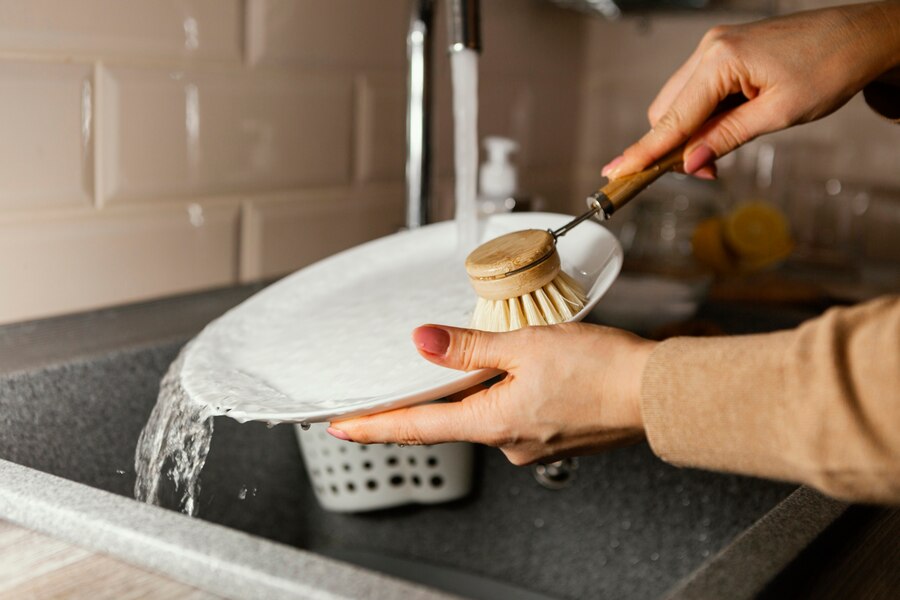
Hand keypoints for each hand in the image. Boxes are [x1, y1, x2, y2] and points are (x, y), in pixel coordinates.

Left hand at [328, 323, 655, 465]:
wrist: (655, 393)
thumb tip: (423, 341)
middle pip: (451, 418)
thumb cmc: (601, 370)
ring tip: (485, 358)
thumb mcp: (526, 345)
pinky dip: (502, 393)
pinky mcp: (551, 434)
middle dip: (430, 397)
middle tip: (405, 378)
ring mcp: (530, 442)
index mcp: (493, 423)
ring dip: (475, 389)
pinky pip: (511, 413)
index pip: (417, 427)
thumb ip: (470, 346)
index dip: (375, 426)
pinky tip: (517, 371)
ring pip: (485, 412)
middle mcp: (508, 442)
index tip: (342, 426)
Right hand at [602, 1, 899, 179]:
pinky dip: (703, 117)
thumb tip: (691, 164)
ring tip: (721, 151)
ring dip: (691, 133)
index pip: (672, 118)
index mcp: (720, 60)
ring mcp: (716, 48)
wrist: (862, 36)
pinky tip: (727, 126)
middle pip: (667, 110)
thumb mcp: (778, 114)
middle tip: (706, 172)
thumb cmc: (830, 67)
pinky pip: (697, 91)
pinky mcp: (725, 52)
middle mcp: (710, 49)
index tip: (616, 172)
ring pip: (679, 102)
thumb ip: (726, 139)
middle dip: (674, 146)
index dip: (644, 151)